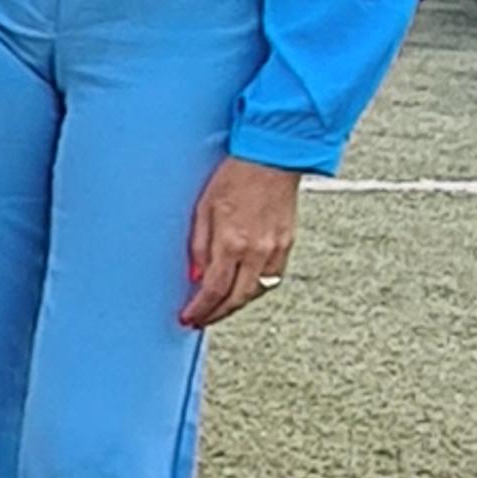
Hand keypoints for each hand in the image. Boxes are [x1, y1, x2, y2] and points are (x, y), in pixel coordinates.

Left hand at [182, 156, 296, 331]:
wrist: (272, 158)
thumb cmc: (235, 176)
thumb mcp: (203, 209)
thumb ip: (198, 247)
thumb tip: (195, 276)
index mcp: (232, 242)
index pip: (213, 290)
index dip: (200, 309)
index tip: (189, 317)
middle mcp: (256, 251)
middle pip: (236, 299)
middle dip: (217, 314)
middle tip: (202, 319)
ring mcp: (275, 250)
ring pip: (256, 292)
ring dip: (236, 304)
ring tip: (219, 306)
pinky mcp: (287, 245)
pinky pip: (271, 279)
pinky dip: (254, 289)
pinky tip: (242, 287)